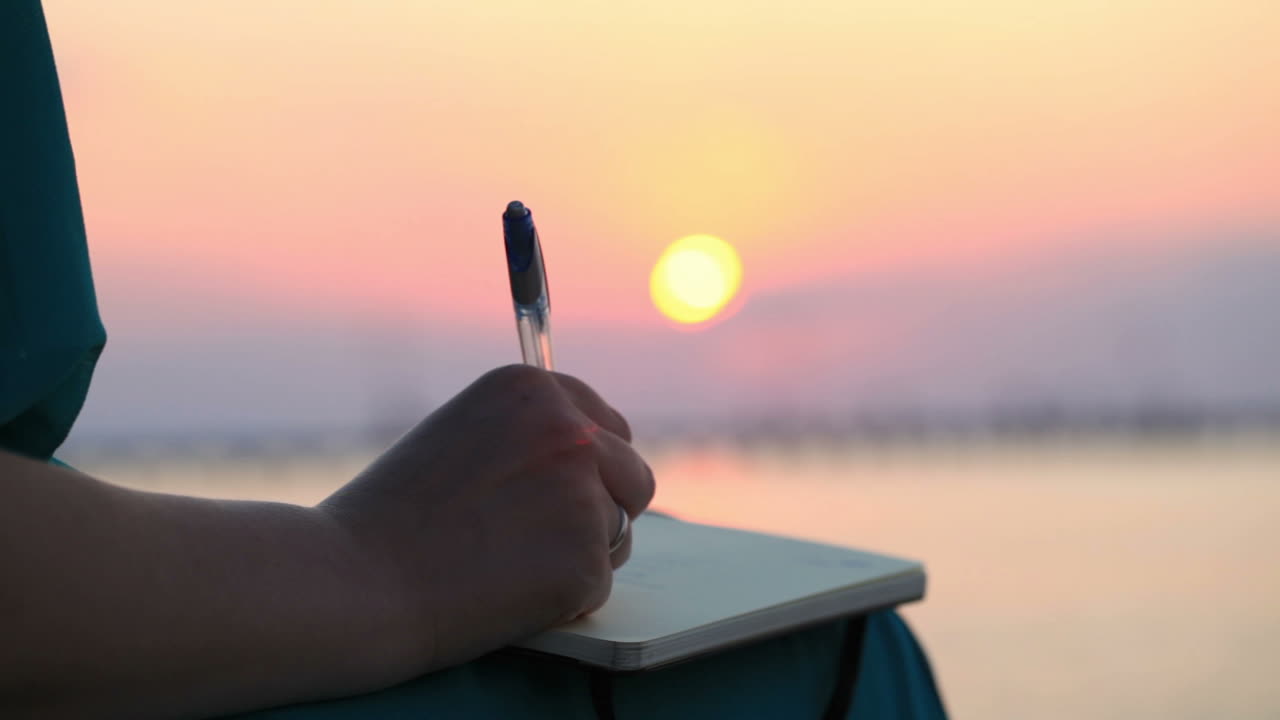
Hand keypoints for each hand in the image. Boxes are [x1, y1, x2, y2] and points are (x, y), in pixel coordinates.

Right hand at [318, 365, 654, 675]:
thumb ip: (525, 439)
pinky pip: (598, 584)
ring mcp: (584, 493)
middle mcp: (570, 430)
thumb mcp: (461, 438)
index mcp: (533, 389)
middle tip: (534, 540)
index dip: (587, 468)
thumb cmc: (390, 519)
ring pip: (618, 532)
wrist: (352, 582)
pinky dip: (562, 600)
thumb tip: (586, 462)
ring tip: (502, 565)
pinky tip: (503, 594)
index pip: (607, 425)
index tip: (555, 495)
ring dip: (579, 555)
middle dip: (600, 510)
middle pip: (632, 476)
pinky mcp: (586, 559)